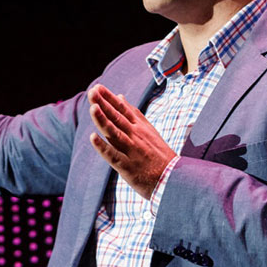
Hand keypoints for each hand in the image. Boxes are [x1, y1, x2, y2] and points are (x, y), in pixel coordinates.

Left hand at [87, 84, 176, 199]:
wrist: (174, 179)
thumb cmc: (160, 156)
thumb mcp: (149, 131)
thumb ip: (134, 114)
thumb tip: (120, 97)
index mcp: (140, 128)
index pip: (123, 109)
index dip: (109, 98)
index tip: (98, 87)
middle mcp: (136, 136)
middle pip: (117, 118)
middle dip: (104, 104)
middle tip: (92, 91)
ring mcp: (133, 151)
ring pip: (115, 133)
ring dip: (103, 120)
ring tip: (93, 108)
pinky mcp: (129, 167)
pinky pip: (114, 155)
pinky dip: (104, 147)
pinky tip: (93, 138)